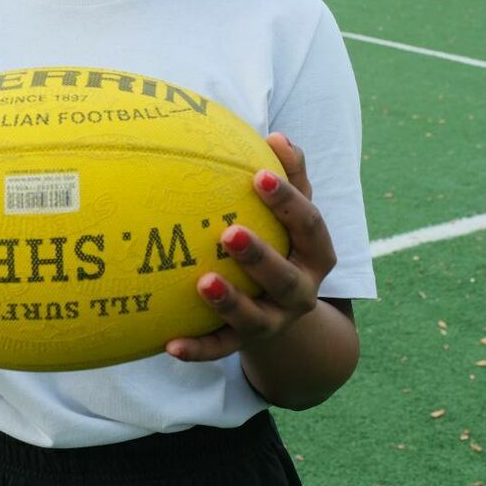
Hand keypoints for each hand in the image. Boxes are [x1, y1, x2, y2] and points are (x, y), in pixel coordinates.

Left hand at [165, 132, 335, 361]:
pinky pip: (220, 349)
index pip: (309, 225)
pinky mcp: (245, 344)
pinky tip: (168, 345)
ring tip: (202, 282)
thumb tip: (276, 136)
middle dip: (259, 256)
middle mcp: (301, 292)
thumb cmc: (283, 240)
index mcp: (317, 254)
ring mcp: (274, 321)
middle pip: (285, 279)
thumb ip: (290, 174)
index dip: (288, 201)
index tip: (259, 175)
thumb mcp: (294, 212)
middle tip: (229, 232)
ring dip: (229, 303)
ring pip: (255, 319)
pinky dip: (196, 349)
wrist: (284, 309)